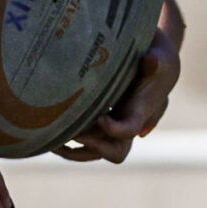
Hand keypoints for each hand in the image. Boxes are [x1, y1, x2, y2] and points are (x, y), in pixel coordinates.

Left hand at [57, 29, 181, 162]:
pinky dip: (67, 144)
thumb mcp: (157, 56)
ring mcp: (113, 129)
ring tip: (50, 141)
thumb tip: (151, 60)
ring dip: (73, 151)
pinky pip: (83, 145)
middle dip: (91, 143)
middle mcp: (128, 126)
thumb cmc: (155, 58)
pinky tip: (49, 134)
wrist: (154, 63)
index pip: (129, 130)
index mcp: (141, 111)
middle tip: (69, 131)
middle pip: (114, 152)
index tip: (100, 118)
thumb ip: (154, 61)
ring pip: (94, 152)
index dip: (114, 129)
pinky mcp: (100, 126)